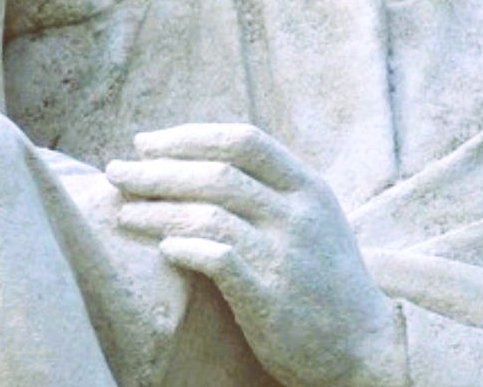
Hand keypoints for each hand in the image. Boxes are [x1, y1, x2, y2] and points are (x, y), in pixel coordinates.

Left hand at [109, 124, 405, 386]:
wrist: (367, 346)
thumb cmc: (326, 282)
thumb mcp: (313, 221)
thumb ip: (271, 192)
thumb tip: (200, 163)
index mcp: (308, 188)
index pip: (244, 141)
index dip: (189, 137)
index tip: (146, 143)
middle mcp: (299, 214)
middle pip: (217, 174)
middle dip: (157, 170)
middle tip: (115, 172)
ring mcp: (286, 255)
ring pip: (210, 213)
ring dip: (157, 210)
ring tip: (121, 212)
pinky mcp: (270, 296)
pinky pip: (217, 259)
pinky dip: (183, 248)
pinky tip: (160, 248)